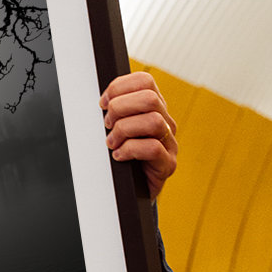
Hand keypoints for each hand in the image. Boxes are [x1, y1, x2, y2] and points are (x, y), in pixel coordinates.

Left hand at [100, 71, 177, 199]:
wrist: (130, 190)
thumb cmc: (121, 155)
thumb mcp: (115, 128)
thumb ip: (114, 111)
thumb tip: (101, 101)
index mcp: (153, 108)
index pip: (144, 81)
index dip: (119, 87)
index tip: (103, 103)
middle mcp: (165, 122)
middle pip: (150, 98)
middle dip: (120, 108)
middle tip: (107, 124)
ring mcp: (169, 143)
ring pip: (153, 121)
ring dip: (124, 130)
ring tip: (112, 142)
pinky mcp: (168, 164)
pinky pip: (153, 148)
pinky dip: (129, 150)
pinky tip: (119, 156)